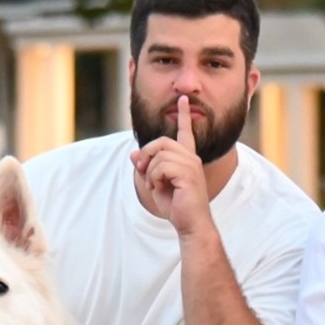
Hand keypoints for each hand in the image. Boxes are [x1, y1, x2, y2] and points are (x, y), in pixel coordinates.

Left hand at [130, 95, 213, 236]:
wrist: (190, 224)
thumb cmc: (176, 206)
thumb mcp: (154, 184)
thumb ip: (145, 167)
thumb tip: (133, 154)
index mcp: (187, 158)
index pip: (185, 132)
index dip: (183, 115)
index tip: (182, 99)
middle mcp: (191, 158)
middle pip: (161, 142)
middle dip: (146, 155)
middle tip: (142, 172)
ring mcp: (191, 165)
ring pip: (158, 155)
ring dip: (149, 172)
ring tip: (154, 186)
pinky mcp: (188, 174)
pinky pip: (160, 167)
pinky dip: (153, 178)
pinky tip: (158, 188)